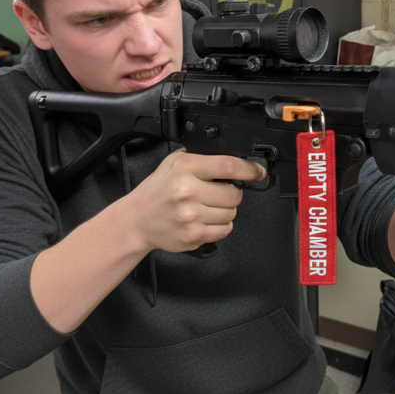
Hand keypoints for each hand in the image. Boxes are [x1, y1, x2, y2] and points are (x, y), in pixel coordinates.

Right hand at [122, 149, 265, 253]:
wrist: (137, 220)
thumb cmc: (157, 191)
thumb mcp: (173, 163)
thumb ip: (201, 157)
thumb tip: (235, 158)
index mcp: (186, 168)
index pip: (229, 166)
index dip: (249, 169)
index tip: (257, 172)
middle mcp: (188, 191)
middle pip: (234, 194)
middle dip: (232, 194)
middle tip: (217, 194)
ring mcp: (191, 216)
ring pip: (231, 213)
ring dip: (225, 211)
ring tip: (206, 207)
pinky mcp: (193, 235)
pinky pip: (224, 230)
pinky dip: (220, 226)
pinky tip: (204, 219)